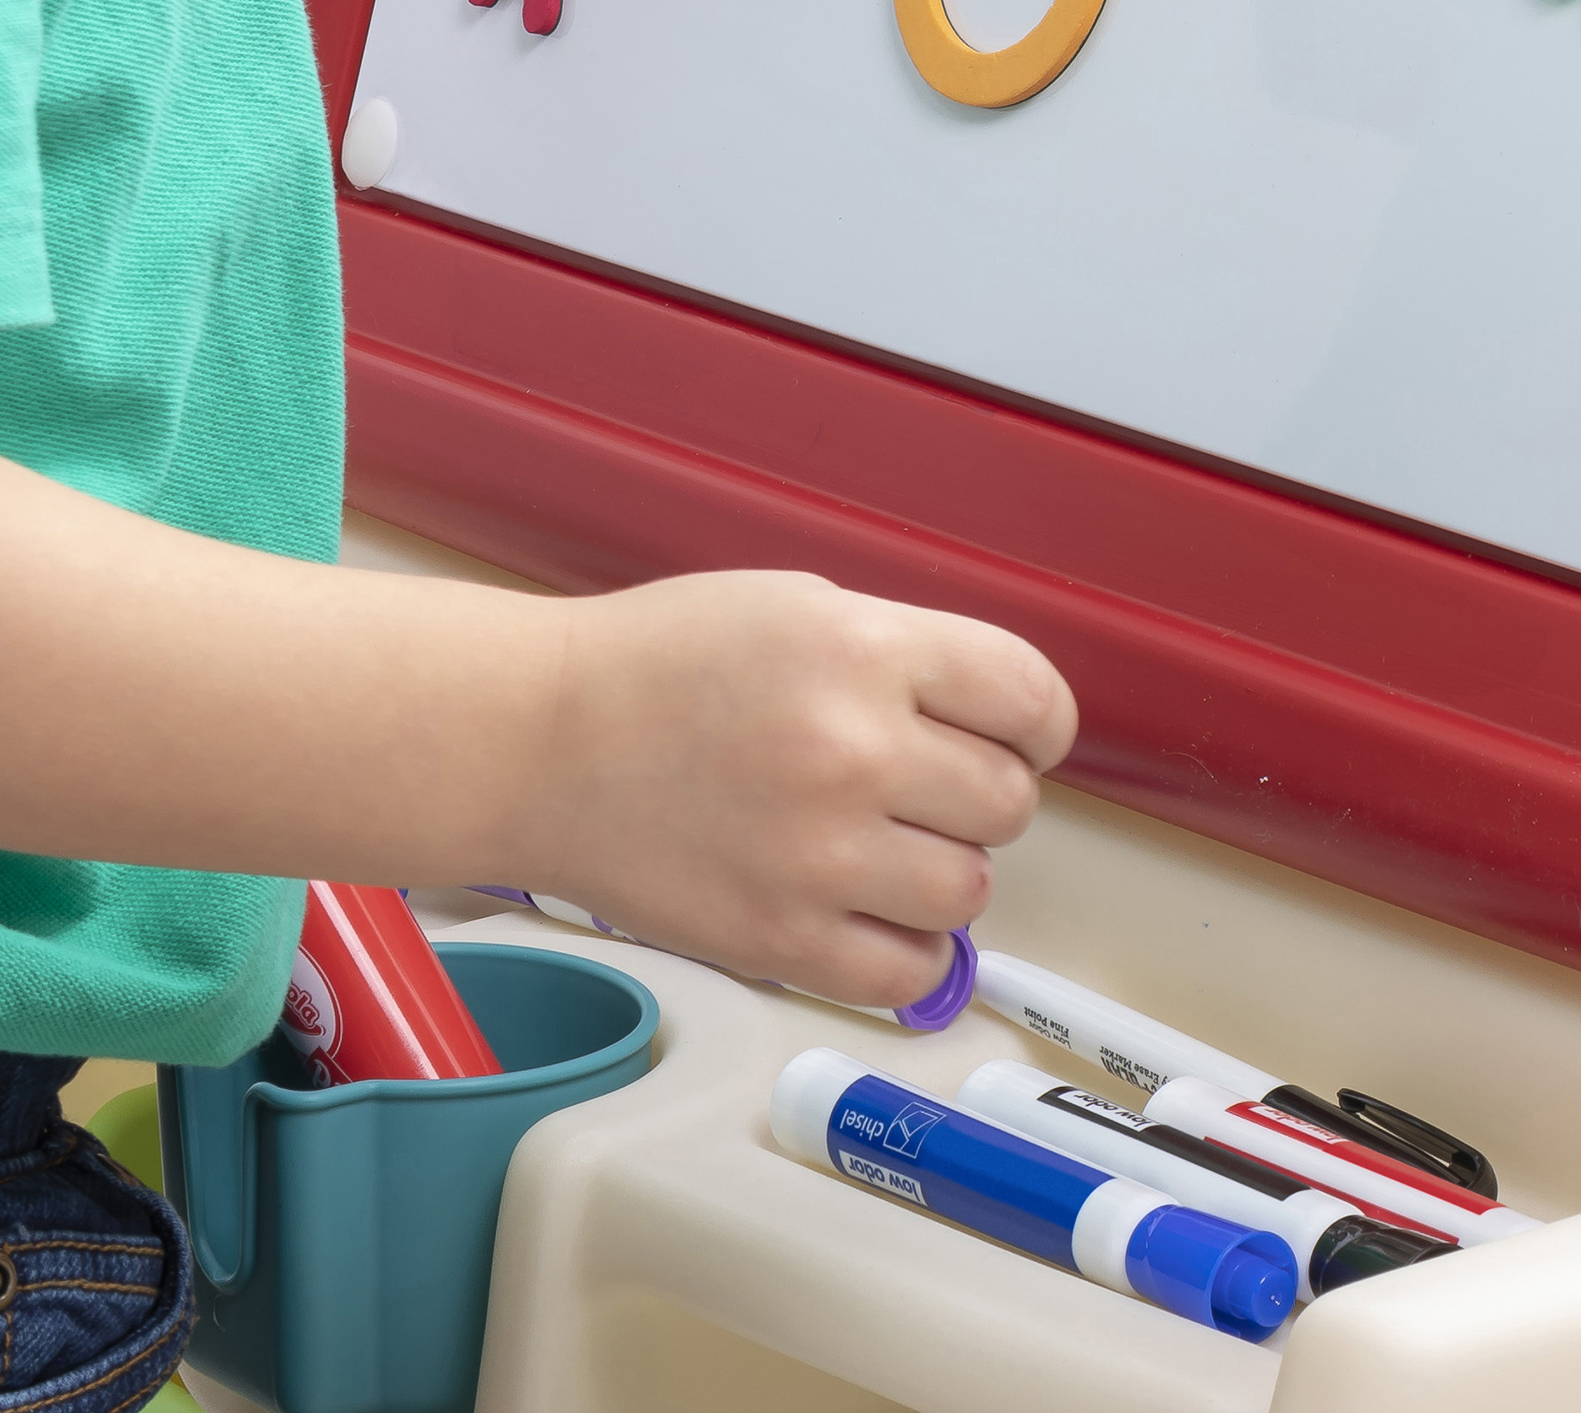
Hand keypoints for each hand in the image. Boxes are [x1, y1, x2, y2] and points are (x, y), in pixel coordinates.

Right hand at [521, 569, 1076, 1011]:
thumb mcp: (800, 607)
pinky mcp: (780, 941)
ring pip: (970, 890)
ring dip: (944, 872)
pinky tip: (871, 913)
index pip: (1029, 698)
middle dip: (977, 793)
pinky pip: (909, 974)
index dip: (1039, 724)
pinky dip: (908, 952)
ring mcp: (818, 856)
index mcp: (862, 650)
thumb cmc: (659, 665)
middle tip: (923, 787)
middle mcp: (852, 751)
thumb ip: (905, 657)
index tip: (1025, 737)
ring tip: (885, 847)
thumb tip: (997, 720)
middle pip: (1008, 801)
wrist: (541, 740)